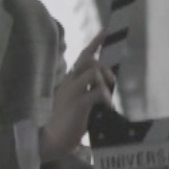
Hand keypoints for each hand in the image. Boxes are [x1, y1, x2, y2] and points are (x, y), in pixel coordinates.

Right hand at [42, 34, 114, 155]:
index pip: (83, 55)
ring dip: (107, 80)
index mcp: (70, 79)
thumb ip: (89, 88)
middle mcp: (70, 81)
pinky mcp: (78, 104)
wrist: (55, 139)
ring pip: (93, 72)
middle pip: (88, 59)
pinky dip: (106, 97)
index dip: (95, 42)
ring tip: (111, 94)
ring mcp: (73, 92)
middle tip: (113, 79)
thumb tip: (108, 82)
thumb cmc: (69, 120)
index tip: (106, 30)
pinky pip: (96, 92)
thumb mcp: (79, 99)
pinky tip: (109, 105)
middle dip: (104, 65)